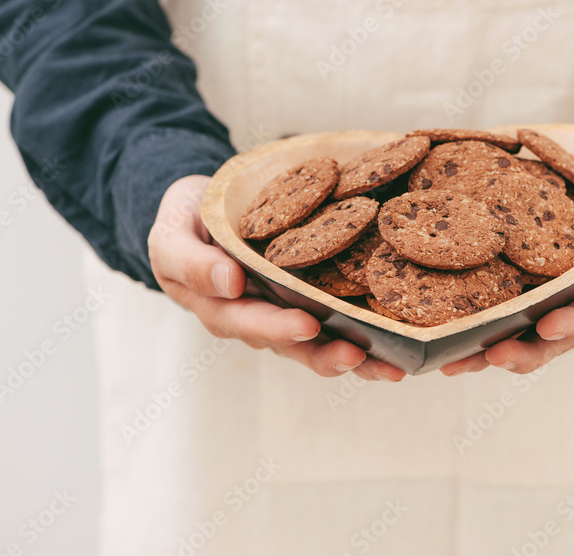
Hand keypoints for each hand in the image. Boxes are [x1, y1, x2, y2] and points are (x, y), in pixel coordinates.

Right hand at [149, 175, 405, 381]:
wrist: (204, 208)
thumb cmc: (186, 220)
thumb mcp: (171, 235)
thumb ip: (190, 261)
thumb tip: (229, 283)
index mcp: (222, 308)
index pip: (250, 322)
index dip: (278, 327)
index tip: (307, 326)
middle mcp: (258, 319)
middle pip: (294, 345)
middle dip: (327, 354)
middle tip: (358, 355)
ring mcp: (286, 313)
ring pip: (322, 344)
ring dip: (357, 358)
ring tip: (392, 366)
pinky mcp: (312, 300)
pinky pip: (340, 321)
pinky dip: (369, 333)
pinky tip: (402, 342)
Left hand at [440, 164, 573, 375]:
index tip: (548, 327)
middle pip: (558, 338)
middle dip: (525, 351)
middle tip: (489, 356)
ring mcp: (565, 301)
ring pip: (528, 334)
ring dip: (492, 349)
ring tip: (453, 360)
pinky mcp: (541, 288)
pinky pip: (511, 309)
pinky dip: (481, 322)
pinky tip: (446, 330)